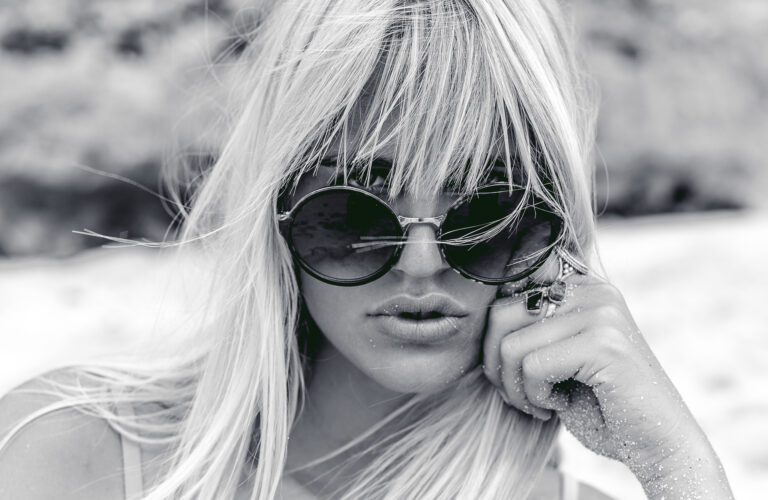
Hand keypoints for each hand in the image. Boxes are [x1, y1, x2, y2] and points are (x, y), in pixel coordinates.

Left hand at [482, 257, 733, 498]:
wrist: (658, 445)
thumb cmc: (601, 405)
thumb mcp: (558, 356)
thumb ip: (528, 330)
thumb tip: (477, 316)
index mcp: (579, 287)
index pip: (504, 296)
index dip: (495, 342)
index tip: (515, 375)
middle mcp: (591, 290)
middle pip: (500, 315)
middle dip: (497, 366)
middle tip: (522, 395)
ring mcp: (600, 313)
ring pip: (511, 345)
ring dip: (515, 388)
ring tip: (541, 404)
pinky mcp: (603, 343)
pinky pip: (532, 367)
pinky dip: (536, 397)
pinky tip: (559, 407)